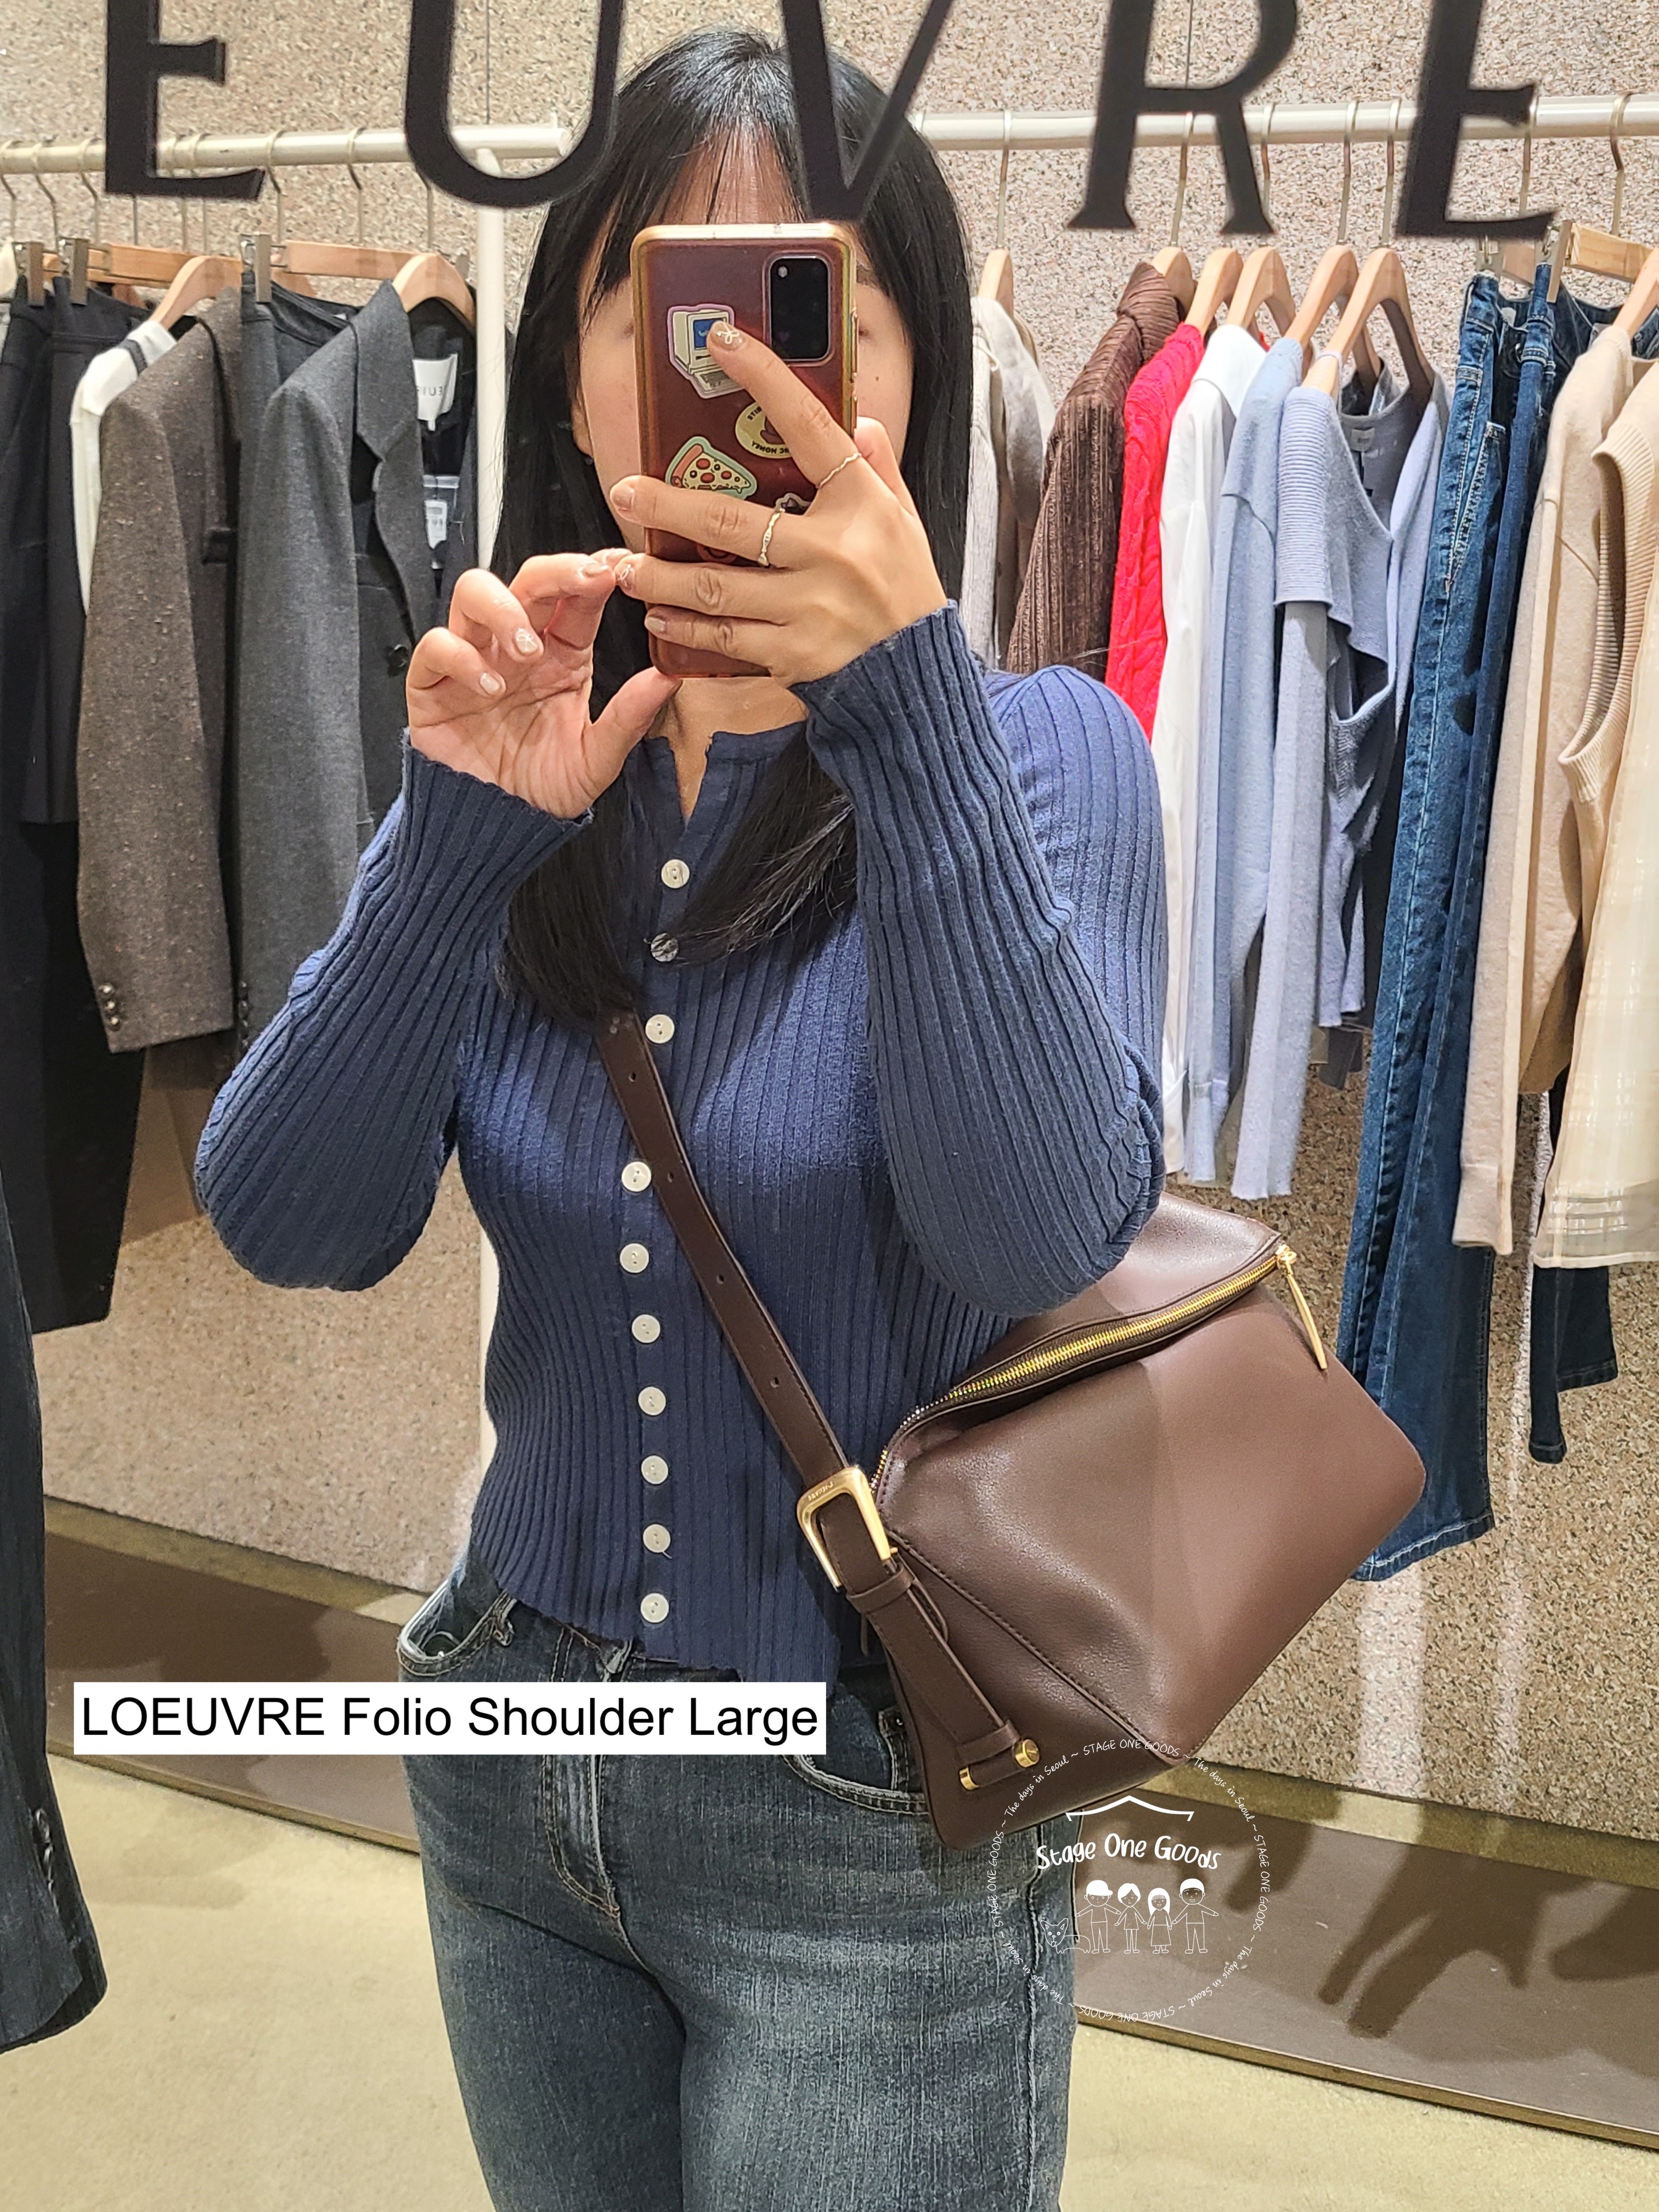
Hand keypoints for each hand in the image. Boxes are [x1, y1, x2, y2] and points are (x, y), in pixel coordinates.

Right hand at [405, 554, 679, 818]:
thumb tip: (670, 677)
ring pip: (474, 593)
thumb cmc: (543, 788)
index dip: (594, 574)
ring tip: (527, 649)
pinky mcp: (434, 684)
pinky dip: (461, 657)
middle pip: (528, 580)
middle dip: (555, 571)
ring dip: (503, 608)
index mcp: (562, 657)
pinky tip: (489, 686)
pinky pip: (437, 646)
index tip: (617, 567)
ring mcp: (474, 659)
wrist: (498, 827)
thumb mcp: (597, 759)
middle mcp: (517, 648)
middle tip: (582, 581)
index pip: (576, 598)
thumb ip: (629, 717)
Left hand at [606, 321, 947, 686]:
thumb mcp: (906, 522)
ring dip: (661, 579)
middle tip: (625, 492)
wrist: (919, 680)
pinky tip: (658, 621)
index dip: (766, 380)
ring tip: (627, 567)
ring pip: (716, 589)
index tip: (723, 343)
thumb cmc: (908, 594)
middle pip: (732, 523)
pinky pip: (725, 640)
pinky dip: (685, 631)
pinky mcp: (792, 654)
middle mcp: (832, 553)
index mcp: (861, 505)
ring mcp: (809, 607)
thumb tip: (859, 418)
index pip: (809, 429)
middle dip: (668, 507)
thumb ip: (880, 469)